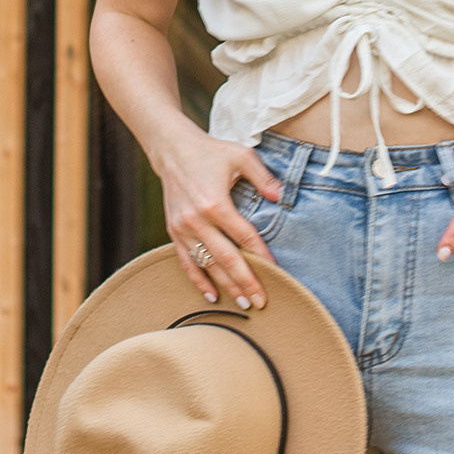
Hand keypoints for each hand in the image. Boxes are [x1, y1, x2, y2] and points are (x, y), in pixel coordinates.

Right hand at [154, 124, 281, 310]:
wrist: (172, 149)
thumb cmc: (211, 152)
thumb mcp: (241, 155)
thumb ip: (263, 176)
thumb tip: (280, 197)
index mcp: (215, 203)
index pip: (244, 237)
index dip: (261, 256)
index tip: (277, 272)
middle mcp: (197, 220)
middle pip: (226, 259)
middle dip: (245, 282)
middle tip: (261, 302)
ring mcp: (183, 228)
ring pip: (206, 265)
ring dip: (226, 286)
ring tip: (244, 304)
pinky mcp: (174, 231)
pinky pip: (186, 262)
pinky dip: (199, 280)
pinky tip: (213, 295)